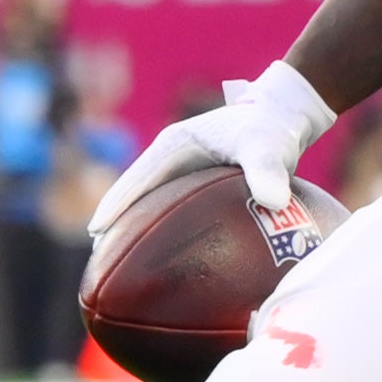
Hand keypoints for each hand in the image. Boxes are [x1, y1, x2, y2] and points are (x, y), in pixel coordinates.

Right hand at [86, 56, 340, 244]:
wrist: (287, 115)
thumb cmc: (273, 128)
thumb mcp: (269, 147)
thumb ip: (268, 172)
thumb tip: (275, 203)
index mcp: (175, 145)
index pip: (136, 179)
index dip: (114, 206)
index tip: (94, 232)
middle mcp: (173, 158)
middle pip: (135, 195)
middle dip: (116, 225)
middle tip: (98, 261)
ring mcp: (184, 170)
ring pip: (151, 204)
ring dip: (136, 230)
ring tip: (120, 267)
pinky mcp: (198, 183)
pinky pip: (174, 210)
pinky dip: (165, 232)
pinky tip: (170, 263)